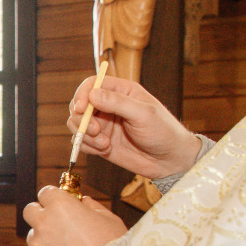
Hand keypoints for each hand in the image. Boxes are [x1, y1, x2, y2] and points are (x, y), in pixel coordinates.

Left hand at [23, 185, 127, 245]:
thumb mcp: (107, 218)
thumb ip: (91, 206)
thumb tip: (83, 201)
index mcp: (60, 205)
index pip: (45, 192)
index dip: (53, 198)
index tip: (58, 205)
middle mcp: (44, 221)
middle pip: (30, 211)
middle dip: (40, 214)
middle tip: (55, 224)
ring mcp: (37, 244)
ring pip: (33, 237)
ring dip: (44, 240)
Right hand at [68, 73, 201, 180]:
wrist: (168, 160)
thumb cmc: (163, 132)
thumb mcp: (143, 114)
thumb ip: (117, 102)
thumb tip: (92, 94)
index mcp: (121, 91)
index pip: (92, 84)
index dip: (82, 94)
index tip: (80, 108)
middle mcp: (109, 106)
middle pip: (79, 105)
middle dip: (82, 119)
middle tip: (95, 131)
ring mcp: (103, 124)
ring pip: (77, 124)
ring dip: (85, 135)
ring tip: (104, 144)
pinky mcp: (100, 142)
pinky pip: (82, 142)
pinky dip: (88, 147)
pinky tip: (106, 150)